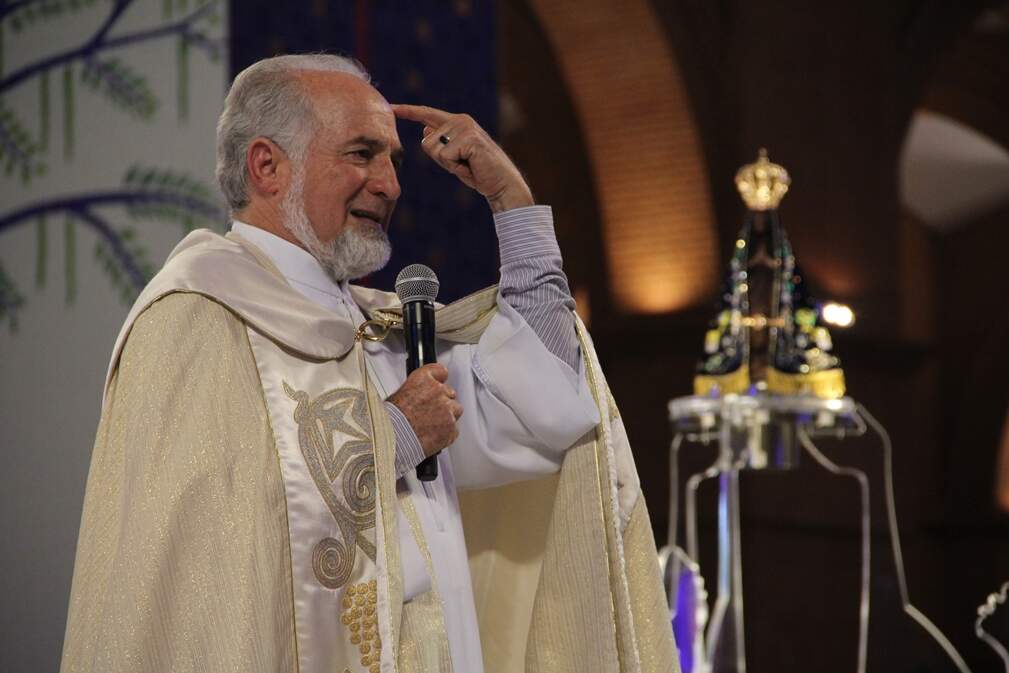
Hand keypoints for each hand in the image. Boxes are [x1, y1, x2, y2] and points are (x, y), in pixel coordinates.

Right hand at [387, 363, 462, 456]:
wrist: (392, 440)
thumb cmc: (389, 421)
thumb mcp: (398, 396)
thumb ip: (415, 392)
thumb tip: (419, 397)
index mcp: (423, 379)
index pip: (440, 371)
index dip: (440, 380)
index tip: (439, 385)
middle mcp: (438, 391)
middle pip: (449, 393)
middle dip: (442, 403)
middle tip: (429, 414)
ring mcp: (447, 410)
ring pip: (455, 411)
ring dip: (447, 417)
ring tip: (430, 427)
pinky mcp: (451, 428)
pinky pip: (454, 430)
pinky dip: (446, 434)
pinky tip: (432, 437)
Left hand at [392, 104, 533, 212]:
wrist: (502, 184)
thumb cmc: (479, 172)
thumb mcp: (454, 156)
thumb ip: (440, 143)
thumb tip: (425, 129)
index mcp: (457, 122)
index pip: (426, 114)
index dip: (408, 111)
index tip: (390, 107)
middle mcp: (460, 120)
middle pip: (426, 142)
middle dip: (440, 160)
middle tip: (462, 164)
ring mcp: (465, 127)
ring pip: (434, 150)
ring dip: (448, 164)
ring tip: (467, 164)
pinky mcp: (469, 138)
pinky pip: (445, 157)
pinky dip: (456, 168)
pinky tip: (472, 166)